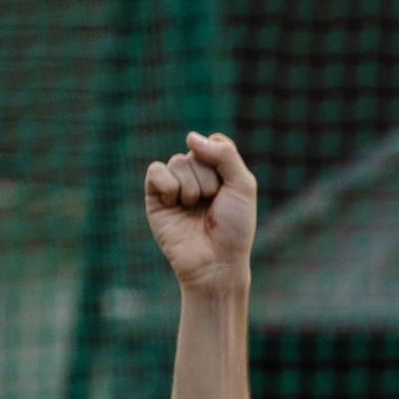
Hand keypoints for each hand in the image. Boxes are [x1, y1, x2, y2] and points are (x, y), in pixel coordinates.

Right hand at [142, 131, 257, 293]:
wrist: (214, 261)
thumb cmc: (234, 228)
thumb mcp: (242, 186)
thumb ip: (224, 155)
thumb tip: (190, 137)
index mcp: (219, 173)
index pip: (215, 143)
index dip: (221, 160)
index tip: (227, 185)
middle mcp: (196, 176)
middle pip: (196, 153)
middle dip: (207, 180)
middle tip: (211, 204)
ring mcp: (175, 185)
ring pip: (177, 162)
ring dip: (191, 188)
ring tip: (194, 209)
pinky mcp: (155, 196)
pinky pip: (156, 171)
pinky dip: (168, 186)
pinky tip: (174, 204)